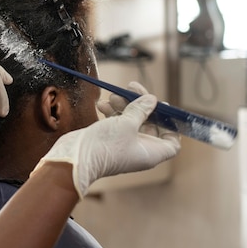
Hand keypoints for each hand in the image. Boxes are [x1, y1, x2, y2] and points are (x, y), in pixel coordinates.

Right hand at [32, 82, 179, 198]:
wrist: (75, 158)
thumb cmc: (104, 146)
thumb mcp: (127, 123)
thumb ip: (141, 110)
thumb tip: (152, 100)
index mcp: (151, 152)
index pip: (171, 142)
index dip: (171, 125)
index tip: (163, 109)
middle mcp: (140, 149)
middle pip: (150, 124)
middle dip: (142, 106)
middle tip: (133, 89)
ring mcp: (124, 144)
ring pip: (131, 120)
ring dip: (124, 105)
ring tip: (113, 95)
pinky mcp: (110, 139)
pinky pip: (117, 122)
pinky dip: (112, 112)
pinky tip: (103, 104)